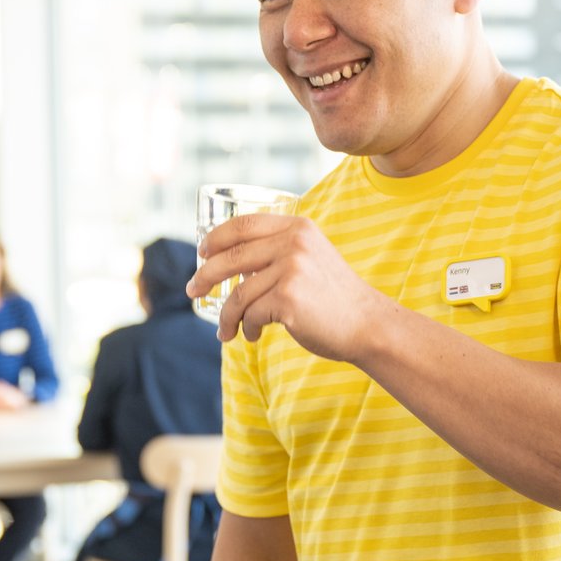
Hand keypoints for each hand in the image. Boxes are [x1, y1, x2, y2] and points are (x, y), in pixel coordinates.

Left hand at [188, 213, 376, 363]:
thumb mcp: (309, 260)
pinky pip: (251, 314)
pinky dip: (247, 328)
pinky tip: (253, 336)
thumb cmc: (334, 298)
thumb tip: (227, 265)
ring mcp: (291, 269)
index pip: (245, 224)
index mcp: (298, 228)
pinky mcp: (288, 298)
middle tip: (193, 291)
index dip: (217, 237)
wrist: (367, 324)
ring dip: (227, 316)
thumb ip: (276, 254)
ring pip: (238, 294)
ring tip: (226, 331)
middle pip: (231, 257)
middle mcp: (294, 243)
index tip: (201, 252)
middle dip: (205, 276)